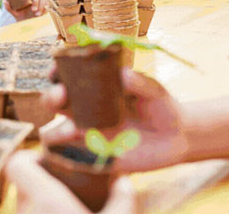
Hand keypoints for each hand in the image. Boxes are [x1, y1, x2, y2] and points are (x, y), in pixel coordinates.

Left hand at [4, 0, 46, 20]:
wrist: (26, 24)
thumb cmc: (19, 15)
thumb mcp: (13, 12)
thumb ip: (8, 7)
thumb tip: (5, 1)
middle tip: (32, 9)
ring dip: (41, 5)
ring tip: (36, 14)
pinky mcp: (45, 4)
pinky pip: (47, 3)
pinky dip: (44, 8)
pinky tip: (41, 14)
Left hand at [6, 151, 135, 212]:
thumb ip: (123, 198)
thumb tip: (124, 179)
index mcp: (46, 200)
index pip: (16, 164)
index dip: (28, 157)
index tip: (48, 162)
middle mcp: (27, 212)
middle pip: (21, 184)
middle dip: (39, 181)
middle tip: (63, 185)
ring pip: (23, 204)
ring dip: (38, 201)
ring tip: (64, 206)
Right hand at [41, 69, 189, 171]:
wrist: (177, 139)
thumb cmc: (162, 107)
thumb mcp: (155, 91)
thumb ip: (140, 83)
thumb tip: (124, 73)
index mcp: (92, 88)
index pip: (66, 78)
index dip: (56, 72)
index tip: (56, 69)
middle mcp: (82, 110)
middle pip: (52, 102)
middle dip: (50, 97)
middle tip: (61, 94)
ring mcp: (86, 134)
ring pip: (52, 133)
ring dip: (55, 131)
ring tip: (72, 130)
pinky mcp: (93, 157)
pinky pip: (71, 160)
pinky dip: (67, 159)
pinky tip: (80, 156)